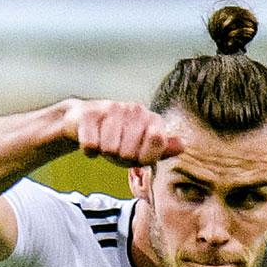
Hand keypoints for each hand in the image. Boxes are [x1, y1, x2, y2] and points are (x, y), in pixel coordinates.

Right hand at [63, 100, 185, 167]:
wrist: (83, 121)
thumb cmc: (117, 138)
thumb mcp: (141, 146)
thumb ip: (161, 149)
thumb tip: (183, 146)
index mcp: (151, 119)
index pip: (158, 141)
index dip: (144, 157)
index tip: (137, 155)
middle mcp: (135, 110)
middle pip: (129, 152)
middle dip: (119, 158)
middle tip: (116, 149)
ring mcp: (113, 109)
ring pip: (109, 149)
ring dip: (103, 153)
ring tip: (103, 144)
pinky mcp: (90, 114)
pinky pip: (91, 145)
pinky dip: (89, 151)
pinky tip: (91, 143)